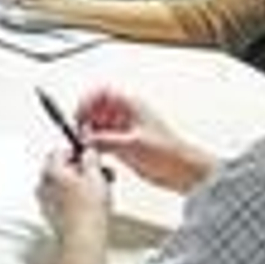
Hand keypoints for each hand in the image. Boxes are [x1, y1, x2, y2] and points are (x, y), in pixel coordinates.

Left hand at [37, 148, 110, 241]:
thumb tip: (89, 152)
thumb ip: (90, 159)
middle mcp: (43, 185)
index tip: (87, 155)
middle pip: (58, 168)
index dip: (75, 151)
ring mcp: (45, 201)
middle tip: (94, 172)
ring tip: (96, 189)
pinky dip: (72, 198)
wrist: (84, 238)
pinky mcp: (51, 215)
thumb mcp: (95, 176)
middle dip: (76, 168)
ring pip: (59, 185)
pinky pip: (60, 199)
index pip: (58, 152)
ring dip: (76, 183)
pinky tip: (88, 203)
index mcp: (51, 172)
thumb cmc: (87, 210)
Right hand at [76, 88, 214, 193]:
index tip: (80, 114)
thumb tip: (86, 139)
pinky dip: (96, 145)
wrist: (184, 171)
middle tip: (82, 133)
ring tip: (88, 145)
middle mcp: (127, 115)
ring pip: (98, 125)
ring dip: (90, 134)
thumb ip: (106, 140)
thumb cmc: (170, 152)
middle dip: (86, 119)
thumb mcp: (133, 144)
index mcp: (132, 105)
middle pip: (97, 108)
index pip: (102, 92)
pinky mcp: (124, 145)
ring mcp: (125, 130)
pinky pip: (103, 141)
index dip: (88, 100)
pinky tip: (96, 154)